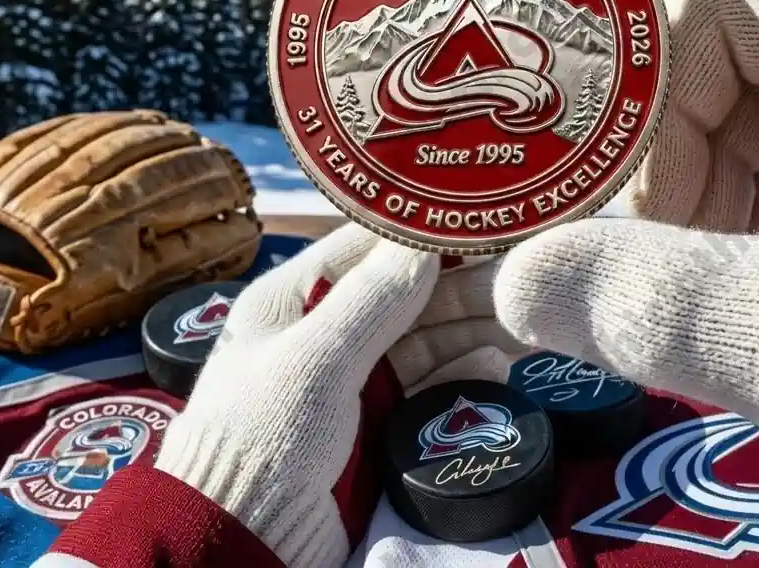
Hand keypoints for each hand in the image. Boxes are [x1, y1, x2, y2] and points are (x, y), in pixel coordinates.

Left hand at [154, 224, 525, 567]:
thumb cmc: (264, 438)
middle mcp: (322, 330)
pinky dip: (459, 373)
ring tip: (516, 318)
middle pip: (401, 294)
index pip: (361, 246)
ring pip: (420, 339)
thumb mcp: (314, 361)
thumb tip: (422, 240)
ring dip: (467, 328)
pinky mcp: (373, 419)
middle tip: (512, 271)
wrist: (243, 542)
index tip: (472, 222)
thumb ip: (370, 300)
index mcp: (290, 299)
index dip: (416, 234)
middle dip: (455, 284)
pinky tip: (495, 365)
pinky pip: (425, 384)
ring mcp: (350, 377)